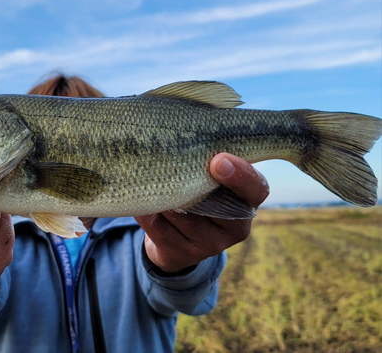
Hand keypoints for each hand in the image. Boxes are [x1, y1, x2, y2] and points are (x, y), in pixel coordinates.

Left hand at [136, 153, 268, 273]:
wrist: (176, 239)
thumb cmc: (198, 194)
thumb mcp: (211, 180)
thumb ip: (208, 164)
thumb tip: (182, 141)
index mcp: (248, 202)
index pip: (256, 189)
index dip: (241, 176)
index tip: (219, 161)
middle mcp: (234, 228)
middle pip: (213, 204)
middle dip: (189, 183)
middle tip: (171, 164)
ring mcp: (208, 245)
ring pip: (181, 215)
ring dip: (163, 195)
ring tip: (150, 177)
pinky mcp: (181, 255)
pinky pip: (158, 227)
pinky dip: (146, 210)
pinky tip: (140, 198)